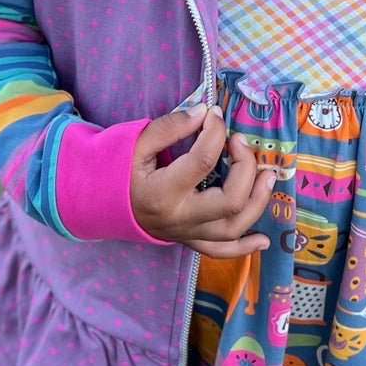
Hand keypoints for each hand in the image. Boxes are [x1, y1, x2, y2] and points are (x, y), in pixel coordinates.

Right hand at [130, 104, 275, 257]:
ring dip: (258, 202)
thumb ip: (170, 127)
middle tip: (240, 142)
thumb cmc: (115, 171)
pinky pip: (220, 251)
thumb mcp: (135, 143)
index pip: (203, 160)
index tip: (215, 115)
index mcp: (162, 192)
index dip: (216, 132)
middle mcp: (179, 218)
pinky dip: (244, 247)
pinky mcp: (187, 240)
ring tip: (268, 177)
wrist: (97, 204)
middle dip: (245, 168)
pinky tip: (263, 240)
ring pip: (233, 228)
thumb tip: (204, 114)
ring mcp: (185, 233)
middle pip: (230, 200)